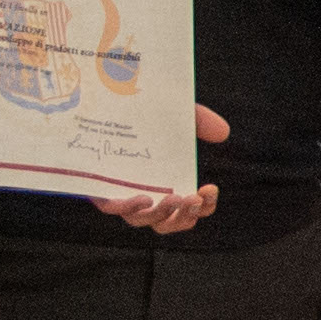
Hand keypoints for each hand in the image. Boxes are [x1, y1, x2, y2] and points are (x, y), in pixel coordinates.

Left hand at [92, 103, 229, 235]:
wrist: (102, 97)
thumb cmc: (140, 110)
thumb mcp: (175, 113)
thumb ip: (199, 120)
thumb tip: (223, 133)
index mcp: (166, 182)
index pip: (192, 208)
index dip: (205, 206)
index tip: (209, 188)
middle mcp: (145, 192)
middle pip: (169, 222)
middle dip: (186, 215)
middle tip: (194, 198)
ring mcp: (120, 193)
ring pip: (142, 220)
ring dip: (162, 214)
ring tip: (175, 197)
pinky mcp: (97, 187)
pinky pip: (113, 207)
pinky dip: (129, 207)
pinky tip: (144, 197)